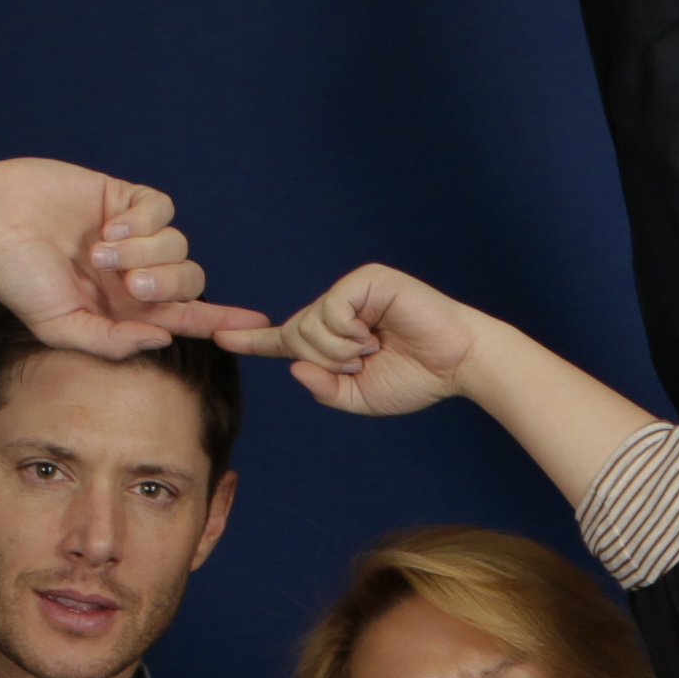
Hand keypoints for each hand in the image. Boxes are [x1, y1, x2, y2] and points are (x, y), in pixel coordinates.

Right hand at [0, 160, 270, 357]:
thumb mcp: (61, 326)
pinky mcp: (123, 198)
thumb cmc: (15, 279)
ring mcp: (132, 234)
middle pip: (190, 280)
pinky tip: (111, 226)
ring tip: (99, 252)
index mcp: (127, 307)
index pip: (188, 316)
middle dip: (168, 284)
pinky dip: (143, 220)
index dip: (223, 319)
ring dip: (144, 251)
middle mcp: (136, 271)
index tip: (259, 326)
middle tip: (129, 283)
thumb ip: (112, 341)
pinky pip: (162, 209)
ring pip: (179, 245)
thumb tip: (163, 337)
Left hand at [220, 263, 491, 415]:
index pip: (287, 338)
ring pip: (310, 324)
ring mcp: (351, 291)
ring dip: (337, 350)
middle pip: (296, 334)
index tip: (218, 336)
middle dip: (323, 360)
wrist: (460, 363)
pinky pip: (330, 309)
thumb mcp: (361, 397)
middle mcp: (339, 309)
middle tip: (361, 363)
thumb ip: (325, 389)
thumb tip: (295, 366)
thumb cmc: (418, 377)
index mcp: (336, 337)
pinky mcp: (366, 280)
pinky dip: (348, 333)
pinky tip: (374, 336)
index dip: (253, 339)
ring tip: (372, 349)